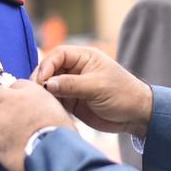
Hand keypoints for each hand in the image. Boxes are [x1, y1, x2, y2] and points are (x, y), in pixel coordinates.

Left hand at [0, 79, 75, 170]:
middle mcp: (11, 99)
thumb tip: (31, 109)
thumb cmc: (61, 132)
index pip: (13, 85)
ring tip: (3, 134)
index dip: (14, 97)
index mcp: (30, 90)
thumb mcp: (55, 108)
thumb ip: (39, 103)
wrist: (54, 151)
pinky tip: (2, 145)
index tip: (17, 107)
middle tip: (2, 116)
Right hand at [31, 45, 152, 136]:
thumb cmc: (122, 94)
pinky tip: (44, 109)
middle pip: (50, 69)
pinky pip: (55, 100)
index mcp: (84, 58)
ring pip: (50, 85)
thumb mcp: (97, 87)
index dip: (47, 65)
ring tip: (37, 102)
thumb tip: (46, 84)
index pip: (58, 55)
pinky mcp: (72, 101)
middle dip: (41, 79)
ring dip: (43, 93)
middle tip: (35, 92)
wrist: (136, 116)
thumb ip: (71, 84)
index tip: (41, 80)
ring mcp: (73, 86)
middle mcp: (76, 69)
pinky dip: (48, 104)